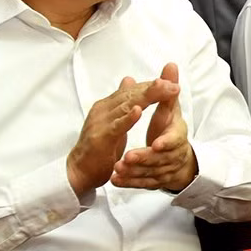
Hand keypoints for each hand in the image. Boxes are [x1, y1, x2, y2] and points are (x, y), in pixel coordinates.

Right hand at [68, 74, 177, 196]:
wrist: (79, 170)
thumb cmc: (99, 146)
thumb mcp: (114, 121)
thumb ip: (123, 102)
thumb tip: (129, 79)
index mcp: (108, 105)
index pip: (132, 90)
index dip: (151, 85)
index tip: (170, 81)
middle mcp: (103, 109)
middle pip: (131, 94)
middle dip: (153, 87)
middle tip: (171, 83)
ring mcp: (100, 122)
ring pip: (126, 105)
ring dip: (146, 96)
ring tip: (162, 87)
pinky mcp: (101, 138)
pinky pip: (116, 126)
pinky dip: (128, 118)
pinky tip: (139, 111)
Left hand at [111, 63, 199, 192]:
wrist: (179, 161)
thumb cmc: (172, 131)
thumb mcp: (171, 110)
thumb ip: (167, 90)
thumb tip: (170, 65)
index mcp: (178, 136)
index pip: (175, 140)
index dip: (165, 142)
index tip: (155, 144)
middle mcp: (173, 155)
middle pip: (159, 159)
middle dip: (143, 158)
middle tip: (127, 158)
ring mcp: (163, 170)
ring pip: (149, 174)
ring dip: (133, 172)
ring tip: (117, 169)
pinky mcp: (153, 181)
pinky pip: (141, 184)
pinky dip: (128, 183)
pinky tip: (115, 180)